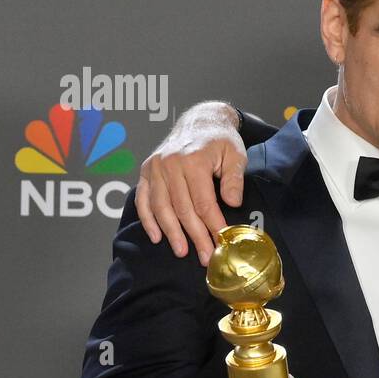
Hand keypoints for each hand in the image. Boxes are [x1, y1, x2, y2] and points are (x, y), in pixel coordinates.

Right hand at [137, 101, 246, 264]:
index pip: (203, 202)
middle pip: (182, 209)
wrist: (200, 120)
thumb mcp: (235, 154)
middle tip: (205, 257)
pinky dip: (148, 220)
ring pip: (161, 207)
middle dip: (195, 236)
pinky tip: (156, 237)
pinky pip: (143, 200)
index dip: (212, 225)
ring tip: (182, 252)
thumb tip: (232, 203)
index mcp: (193, 160)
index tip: (221, 243)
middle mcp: (170, 164)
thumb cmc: (220, 140)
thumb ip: (234, 179)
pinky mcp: (146, 171)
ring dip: (171, 233)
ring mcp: (155, 168)